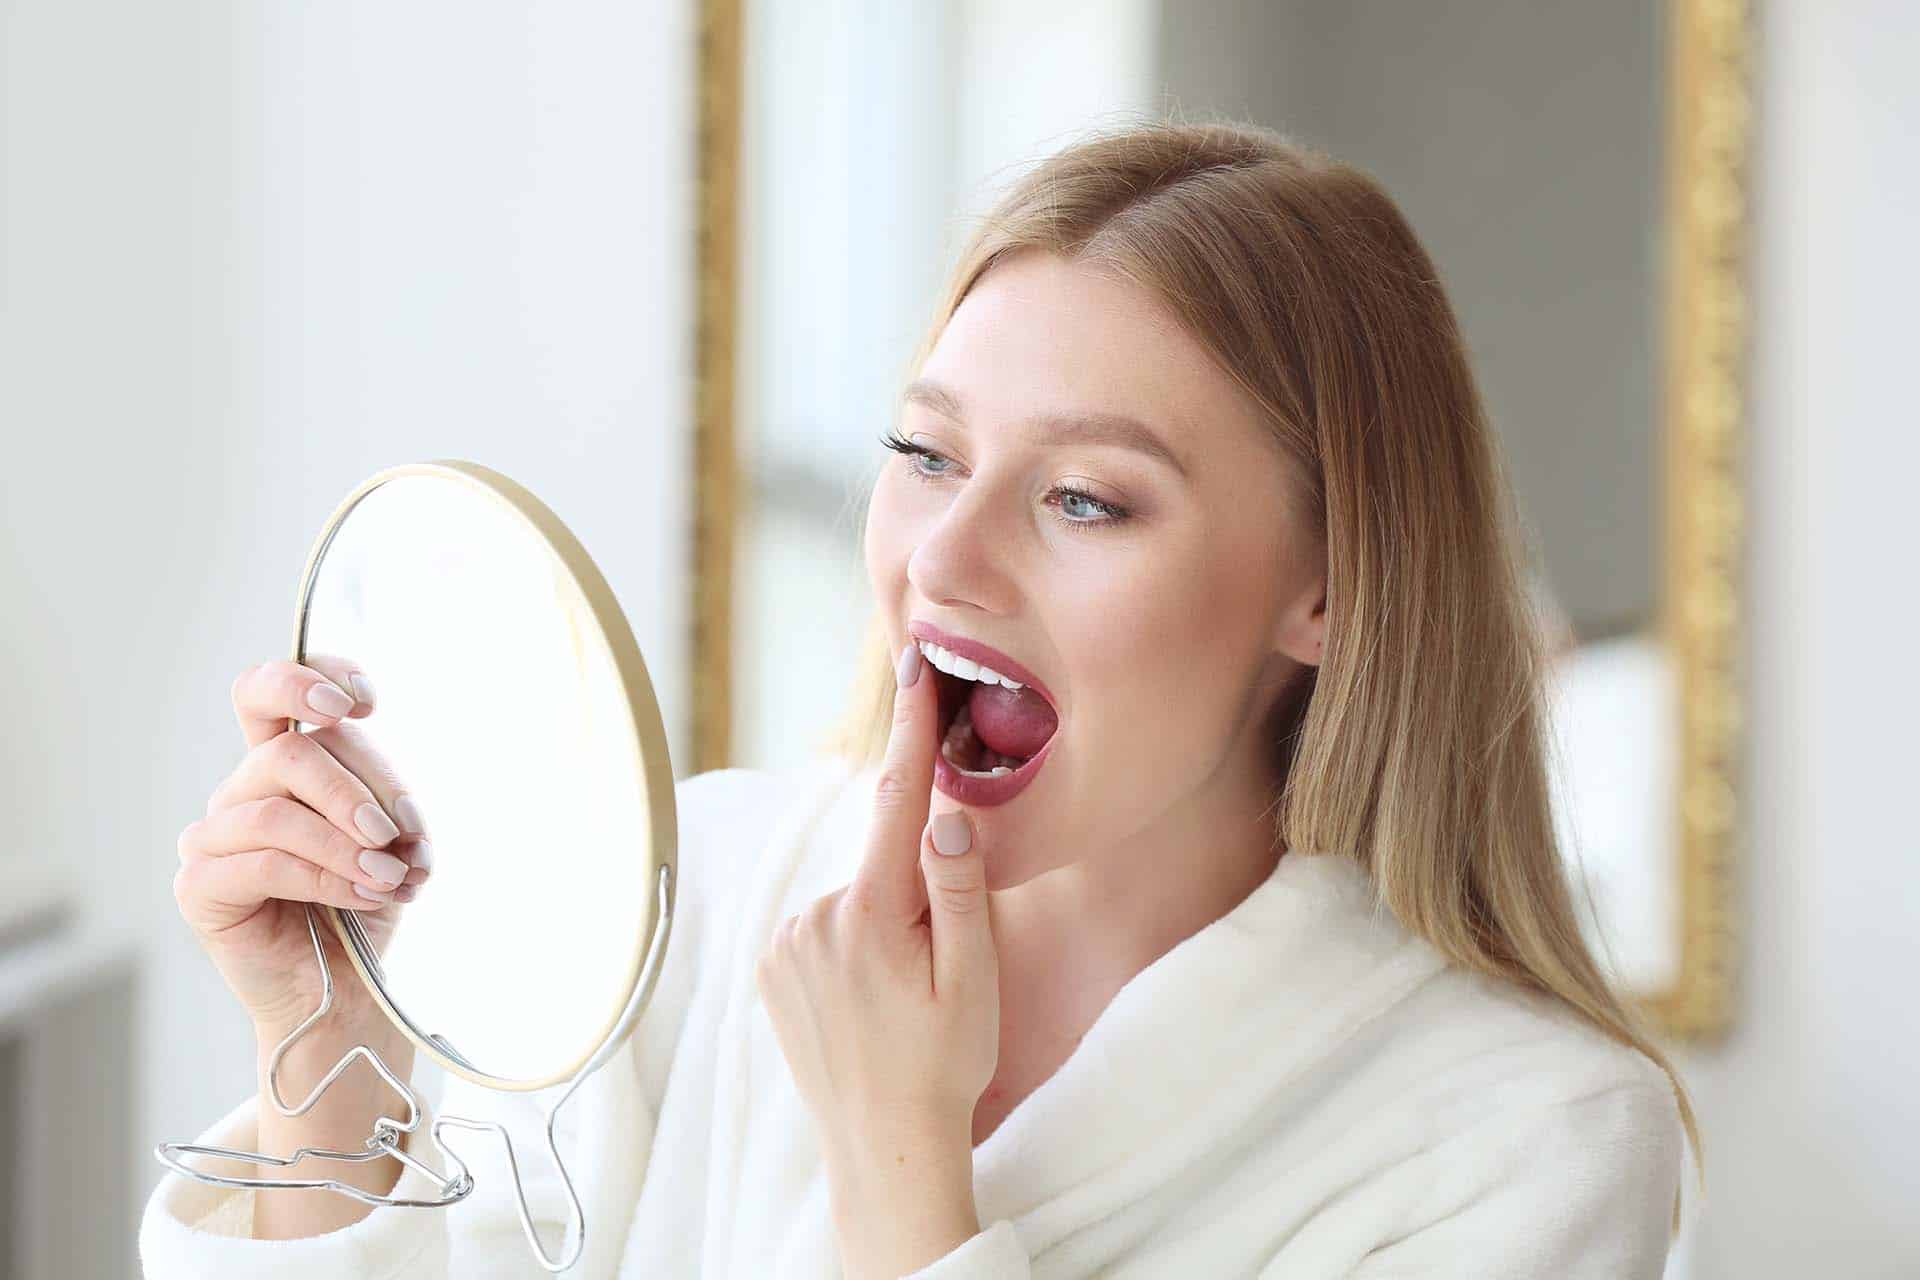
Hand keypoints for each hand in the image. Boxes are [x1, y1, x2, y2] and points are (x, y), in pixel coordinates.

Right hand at [173, 657, 432, 1043]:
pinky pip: (263, 861)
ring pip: (278, 810)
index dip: (308, 679)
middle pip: (290, 753)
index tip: (365, 702)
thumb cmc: (370, 903)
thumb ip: (382, 796)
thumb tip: (388, 797)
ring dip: (347, 843)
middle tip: (398, 833)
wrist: (348, 988)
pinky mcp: (200, 885)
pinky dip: (326, 876)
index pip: (268, 694)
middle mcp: (241, 791)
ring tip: (392, 876)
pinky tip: (366, 895)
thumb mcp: (394, 837)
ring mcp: (213, 836)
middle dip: (359, 789)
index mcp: (284, 765)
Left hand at [754, 641, 996, 1276]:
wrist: (882, 1146)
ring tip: (904, 997)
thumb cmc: (943, 1065)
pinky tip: (871, 1000)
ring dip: (885, 922)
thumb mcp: (974, 979)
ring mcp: (784, 944)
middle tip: (941, 966)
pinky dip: (853, 943)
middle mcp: (815, 917)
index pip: (897, 799)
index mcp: (872, 913)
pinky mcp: (770, 968)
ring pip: (854, 897)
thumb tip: (944, 811)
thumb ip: (960, 889)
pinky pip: (824, 928)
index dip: (911, 729)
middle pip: (883, 862)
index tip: (914, 663)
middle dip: (918, 887)